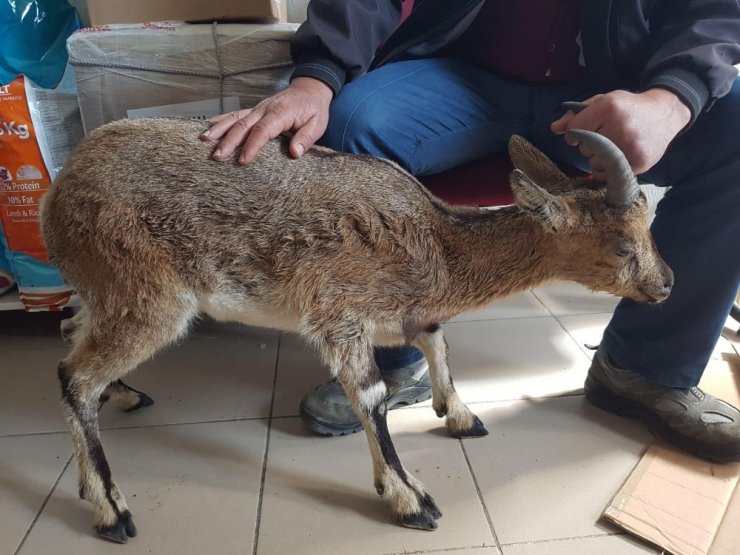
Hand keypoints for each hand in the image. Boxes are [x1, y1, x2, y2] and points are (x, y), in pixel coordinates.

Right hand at [201, 77, 332, 164]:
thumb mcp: (318, 125)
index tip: (243, 160)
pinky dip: (220, 120)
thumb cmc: (314, 109)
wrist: (310, 89)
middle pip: (243, 125)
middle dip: (229, 141)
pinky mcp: (253, 109)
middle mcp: (264, 109)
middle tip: (217, 157)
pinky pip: (234, 114)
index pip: (263, 130)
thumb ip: (306, 138)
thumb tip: (294, 153)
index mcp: (281, 113)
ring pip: (234, 118)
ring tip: (204, 140)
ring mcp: (257, 108)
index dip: (252, 145)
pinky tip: (207, 127)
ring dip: (219, 129)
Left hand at [551, 89, 690, 176]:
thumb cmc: (628, 107)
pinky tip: (617, 157)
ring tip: (612, 146)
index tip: (580, 131)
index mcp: (609, 108)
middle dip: (588, 144)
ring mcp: (631, 147)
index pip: (575, 129)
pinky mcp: (639, 162)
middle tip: (604, 136)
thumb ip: (576, 114)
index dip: (574, 132)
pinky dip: (607, 169)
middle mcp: (620, 127)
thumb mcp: (603, 101)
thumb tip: (554, 129)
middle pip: (584, 148)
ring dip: (597, 158)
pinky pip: (608, 174)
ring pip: (594, 163)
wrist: (664, 113)